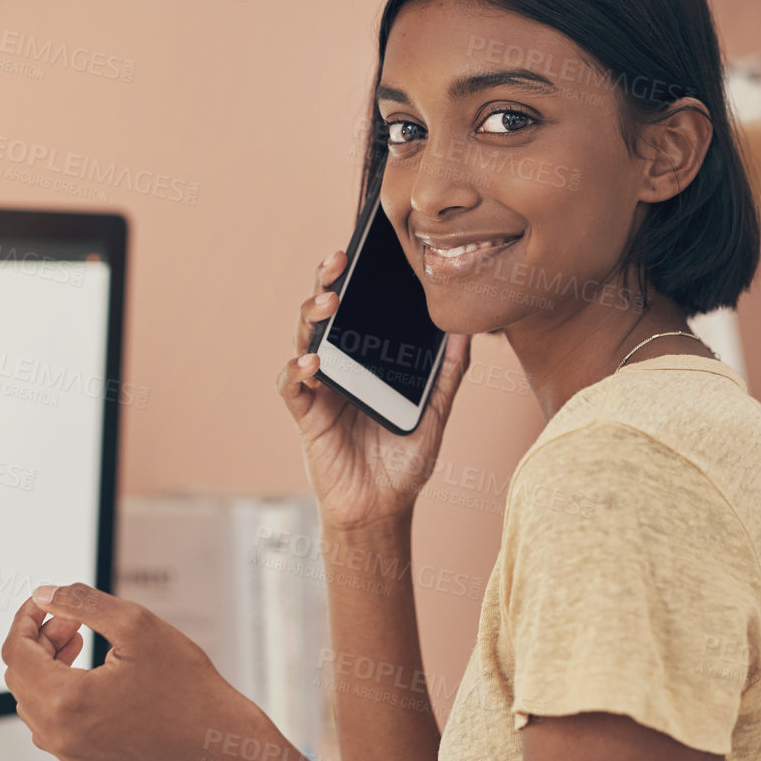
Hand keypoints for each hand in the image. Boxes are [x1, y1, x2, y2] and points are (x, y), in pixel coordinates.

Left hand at [1, 583, 252, 760]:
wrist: (214, 740)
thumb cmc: (185, 686)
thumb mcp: (137, 626)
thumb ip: (83, 603)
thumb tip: (45, 594)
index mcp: (66, 701)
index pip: (16, 652)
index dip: (25, 619)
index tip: (45, 603)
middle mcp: (59, 735)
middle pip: (20, 676)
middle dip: (39, 640)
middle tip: (72, 620)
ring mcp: (70, 754)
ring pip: (33, 701)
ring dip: (47, 666)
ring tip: (80, 642)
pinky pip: (52, 724)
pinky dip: (59, 693)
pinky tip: (90, 674)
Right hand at [277, 247, 473, 530]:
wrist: (383, 508)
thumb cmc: (404, 460)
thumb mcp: (435, 411)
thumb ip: (448, 371)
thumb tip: (467, 327)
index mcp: (366, 359)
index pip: (356, 310)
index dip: (355, 279)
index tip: (365, 251)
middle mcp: (339, 367)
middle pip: (325, 315)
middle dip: (327, 282)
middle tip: (338, 261)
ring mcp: (320, 389)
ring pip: (304, 339)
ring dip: (313, 317)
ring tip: (330, 301)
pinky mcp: (307, 416)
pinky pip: (293, 386)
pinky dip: (299, 370)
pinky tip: (313, 362)